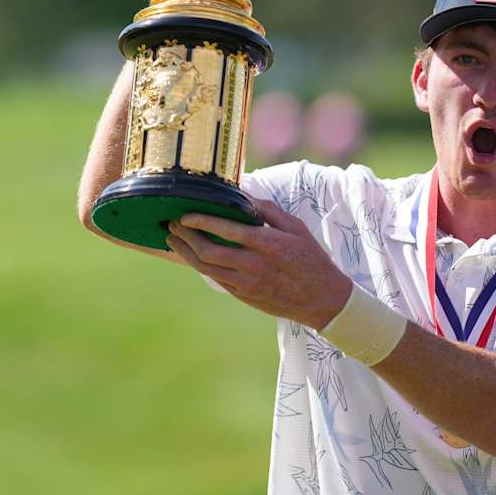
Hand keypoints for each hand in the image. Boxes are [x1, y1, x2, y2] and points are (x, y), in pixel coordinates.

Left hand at [165, 199, 351, 330]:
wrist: (323, 300)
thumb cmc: (311, 259)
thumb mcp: (296, 228)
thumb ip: (268, 210)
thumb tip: (244, 194)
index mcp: (268, 244)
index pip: (227, 230)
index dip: (202, 221)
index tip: (185, 214)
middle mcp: (254, 266)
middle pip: (209, 251)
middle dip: (185, 236)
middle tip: (172, 224)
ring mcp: (247, 284)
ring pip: (206, 268)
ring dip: (185, 253)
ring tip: (173, 239)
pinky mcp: (244, 296)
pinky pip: (215, 279)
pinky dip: (200, 265)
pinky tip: (192, 255)